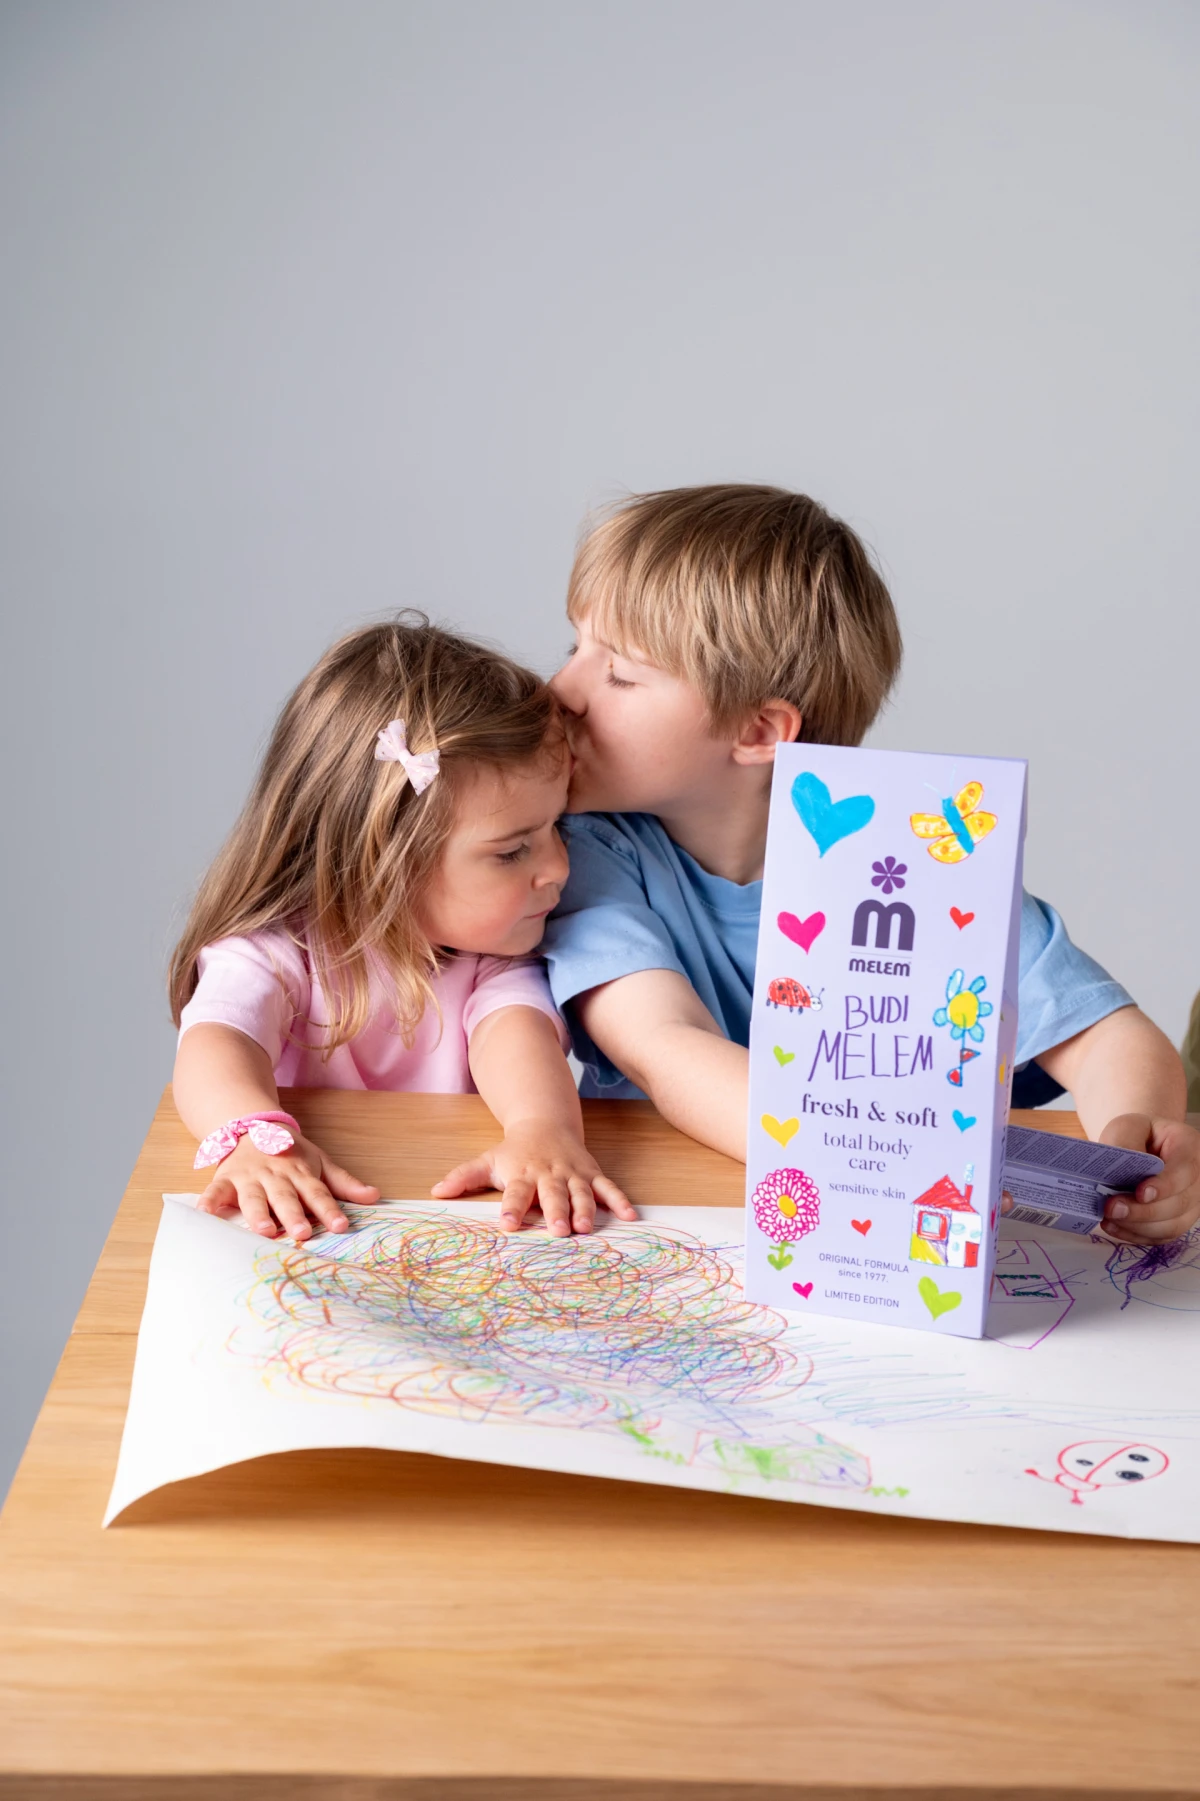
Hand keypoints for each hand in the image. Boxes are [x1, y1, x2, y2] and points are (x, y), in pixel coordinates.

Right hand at [197, 1131, 379, 1239]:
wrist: (251, 1126)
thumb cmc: (289, 1152)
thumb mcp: (319, 1161)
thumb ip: (343, 1182)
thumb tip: (375, 1196)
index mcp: (300, 1172)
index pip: (318, 1193)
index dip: (330, 1209)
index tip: (341, 1226)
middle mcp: (275, 1175)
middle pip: (286, 1197)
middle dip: (294, 1214)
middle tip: (303, 1232)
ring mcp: (249, 1177)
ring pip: (254, 1196)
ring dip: (258, 1213)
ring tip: (264, 1230)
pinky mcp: (225, 1179)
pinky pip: (216, 1191)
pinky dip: (209, 1202)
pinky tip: (205, 1214)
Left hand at [431, 1119, 636, 1235]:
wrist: (546, 1123)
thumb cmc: (514, 1151)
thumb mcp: (487, 1160)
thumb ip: (463, 1177)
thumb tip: (435, 1192)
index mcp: (522, 1173)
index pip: (515, 1192)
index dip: (512, 1208)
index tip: (507, 1225)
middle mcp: (549, 1174)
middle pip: (552, 1194)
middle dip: (556, 1212)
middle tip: (558, 1232)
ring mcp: (573, 1174)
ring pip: (581, 1192)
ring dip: (585, 1209)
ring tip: (587, 1228)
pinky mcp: (592, 1173)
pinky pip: (607, 1187)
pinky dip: (620, 1200)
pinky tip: (631, 1216)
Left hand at [1098, 1114, 1199, 1244]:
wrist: (1142, 1145)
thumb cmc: (1137, 1135)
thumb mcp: (1128, 1127)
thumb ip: (1125, 1144)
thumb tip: (1118, 1174)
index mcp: (1190, 1147)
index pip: (1185, 1171)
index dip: (1165, 1186)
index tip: (1140, 1193)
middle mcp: (1199, 1179)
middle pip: (1180, 1203)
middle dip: (1143, 1211)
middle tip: (1111, 1208)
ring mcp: (1192, 1203)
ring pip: (1172, 1226)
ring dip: (1138, 1226)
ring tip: (1108, 1217)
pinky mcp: (1177, 1221)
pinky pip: (1161, 1236)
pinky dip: (1136, 1234)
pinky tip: (1113, 1226)